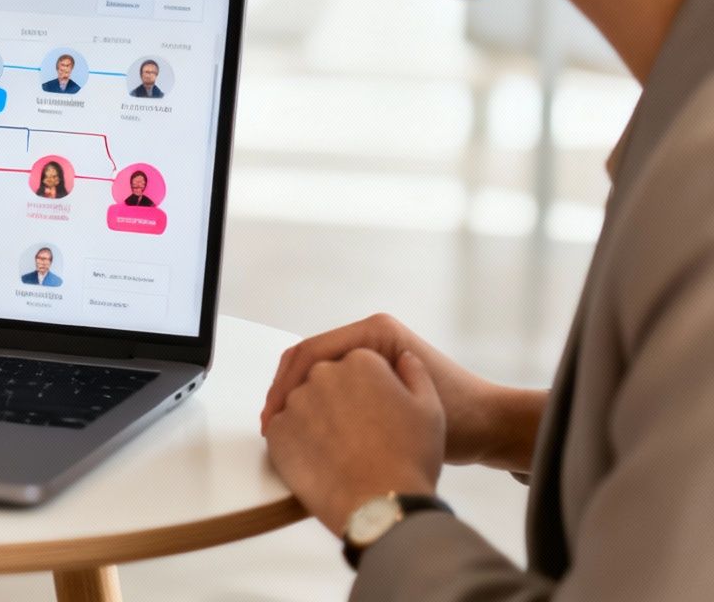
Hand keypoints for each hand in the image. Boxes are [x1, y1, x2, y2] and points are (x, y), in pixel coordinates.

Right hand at [263, 313, 534, 468]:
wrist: (492, 428)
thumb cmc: (462, 417)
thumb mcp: (408, 401)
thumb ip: (356, 394)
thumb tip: (306, 399)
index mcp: (376, 333)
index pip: (313, 350)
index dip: (288, 383)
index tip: (275, 413)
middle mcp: (370, 339)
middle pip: (309, 360)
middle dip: (285, 390)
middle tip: (270, 423)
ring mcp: (370, 356)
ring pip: (316, 374)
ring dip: (296, 399)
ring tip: (281, 429)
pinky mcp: (372, 377)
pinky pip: (331, 387)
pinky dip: (314, 405)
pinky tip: (305, 429)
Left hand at [263, 347, 443, 533]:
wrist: (383, 505)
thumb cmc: (411, 459)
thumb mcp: (429, 408)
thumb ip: (414, 373)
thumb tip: (402, 358)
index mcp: (361, 361)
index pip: (354, 364)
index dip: (362, 389)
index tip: (365, 407)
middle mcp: (324, 374)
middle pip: (324, 380)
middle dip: (335, 400)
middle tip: (349, 431)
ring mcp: (296, 402)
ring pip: (301, 403)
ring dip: (313, 418)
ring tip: (335, 449)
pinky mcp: (277, 430)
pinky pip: (282, 428)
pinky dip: (295, 440)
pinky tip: (316, 460)